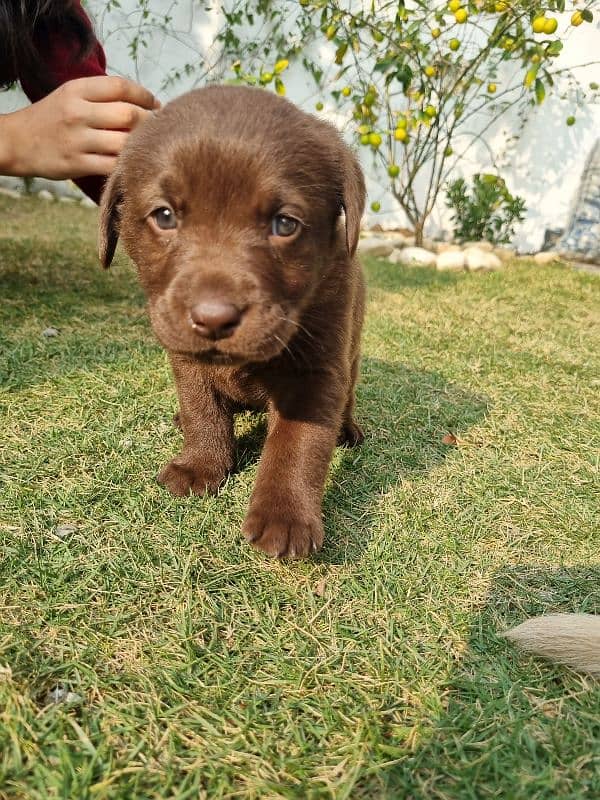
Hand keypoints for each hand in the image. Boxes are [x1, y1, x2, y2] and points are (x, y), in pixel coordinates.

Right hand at [0, 75, 159, 179]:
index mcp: (77, 90)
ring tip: (147, 145)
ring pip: (124, 142)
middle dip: (149, 122)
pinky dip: (127, 164)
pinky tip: (132, 161)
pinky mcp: (77, 164)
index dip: (144, 96)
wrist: (17, 142)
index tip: (155, 104)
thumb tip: (143, 102)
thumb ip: (101, 95)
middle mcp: (77, 113)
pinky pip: (113, 165)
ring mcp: (77, 140)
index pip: (120, 87)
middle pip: (128, 115)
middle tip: (157, 128)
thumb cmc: (52, 118)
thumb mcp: (71, 95)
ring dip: (141, 145)